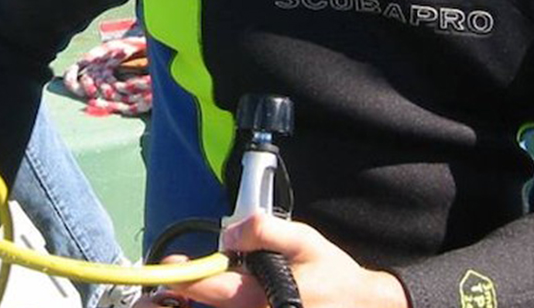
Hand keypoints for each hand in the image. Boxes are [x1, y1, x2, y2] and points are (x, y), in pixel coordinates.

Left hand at [156, 212, 408, 307]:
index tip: (170, 267)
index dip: (189, 278)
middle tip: (172, 281)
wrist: (363, 306)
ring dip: (204, 300)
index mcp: (263, 298)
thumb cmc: (332, 273)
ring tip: (190, 289)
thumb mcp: (303, 240)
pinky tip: (214, 295)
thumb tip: (229, 235)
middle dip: (190, 294)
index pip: (215, 290)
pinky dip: (224, 305)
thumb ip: (264, 232)